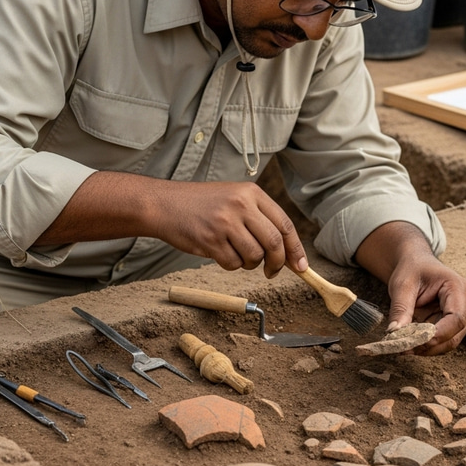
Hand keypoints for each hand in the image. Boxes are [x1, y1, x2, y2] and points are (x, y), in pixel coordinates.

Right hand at [37, 173, 307, 278]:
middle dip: (277, 264)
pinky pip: (232, 264)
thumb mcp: (234, 199)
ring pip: (254, 256)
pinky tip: (219, 253)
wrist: (163, 204)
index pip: (285, 224)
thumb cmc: (202, 204)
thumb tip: (288, 252)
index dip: (296, 249)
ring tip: (237, 255)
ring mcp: (225, 222)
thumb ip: (260, 219)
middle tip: (272, 272)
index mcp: (251, 192)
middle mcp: (241, 205)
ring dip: (249, 264)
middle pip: (274, 243)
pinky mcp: (210, 239)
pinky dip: (230, 265)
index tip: (301, 266)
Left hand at [355, 221, 465, 355]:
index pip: (455, 319)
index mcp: (458, 287)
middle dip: (428, 345)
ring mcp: (465, 315)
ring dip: (426, 348)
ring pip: (449, 342)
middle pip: (454, 335)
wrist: (417, 265)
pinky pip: (443, 341)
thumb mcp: (402, 286)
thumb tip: (394, 334)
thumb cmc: (412, 270)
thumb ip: (400, 309)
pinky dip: (426, 345)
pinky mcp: (456, 324)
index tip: (413, 343)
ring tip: (403, 345)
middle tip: (402, 348)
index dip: (437, 335)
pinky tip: (410, 342)